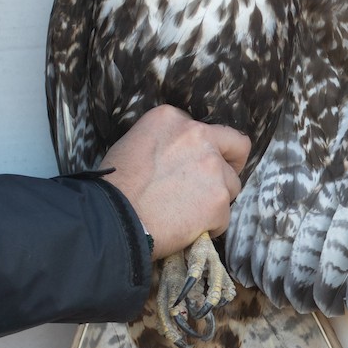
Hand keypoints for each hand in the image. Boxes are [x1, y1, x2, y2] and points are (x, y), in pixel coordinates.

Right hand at [100, 105, 250, 259]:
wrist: (111, 218)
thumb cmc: (114, 186)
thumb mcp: (134, 143)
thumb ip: (167, 142)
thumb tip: (181, 157)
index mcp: (173, 119)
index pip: (206, 130)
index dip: (202, 150)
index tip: (192, 165)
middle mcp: (198, 136)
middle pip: (236, 147)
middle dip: (232, 164)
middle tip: (219, 182)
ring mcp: (212, 168)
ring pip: (231, 186)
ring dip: (216, 200)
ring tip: (188, 213)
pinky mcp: (219, 200)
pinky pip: (224, 217)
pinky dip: (209, 226)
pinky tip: (186, 229)